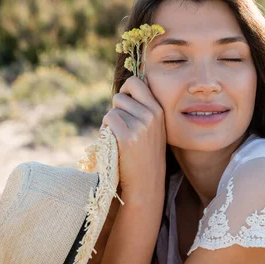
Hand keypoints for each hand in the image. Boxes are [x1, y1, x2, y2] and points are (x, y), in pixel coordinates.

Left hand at [101, 76, 166, 203]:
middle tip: (120, 124)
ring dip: (110, 122)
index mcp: (159, 110)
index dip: (126, 89)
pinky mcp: (127, 136)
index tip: (125, 103)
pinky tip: (113, 142)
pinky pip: (108, 120)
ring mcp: (140, 125)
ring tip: (119, 137)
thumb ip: (143, 109)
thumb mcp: (153, 128)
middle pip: (121, 95)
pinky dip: (105, 130)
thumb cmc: (145, 154)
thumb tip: (125, 89)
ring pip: (113, 109)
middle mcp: (151, 114)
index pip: (137, 82)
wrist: (146, 181)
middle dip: (116, 107)